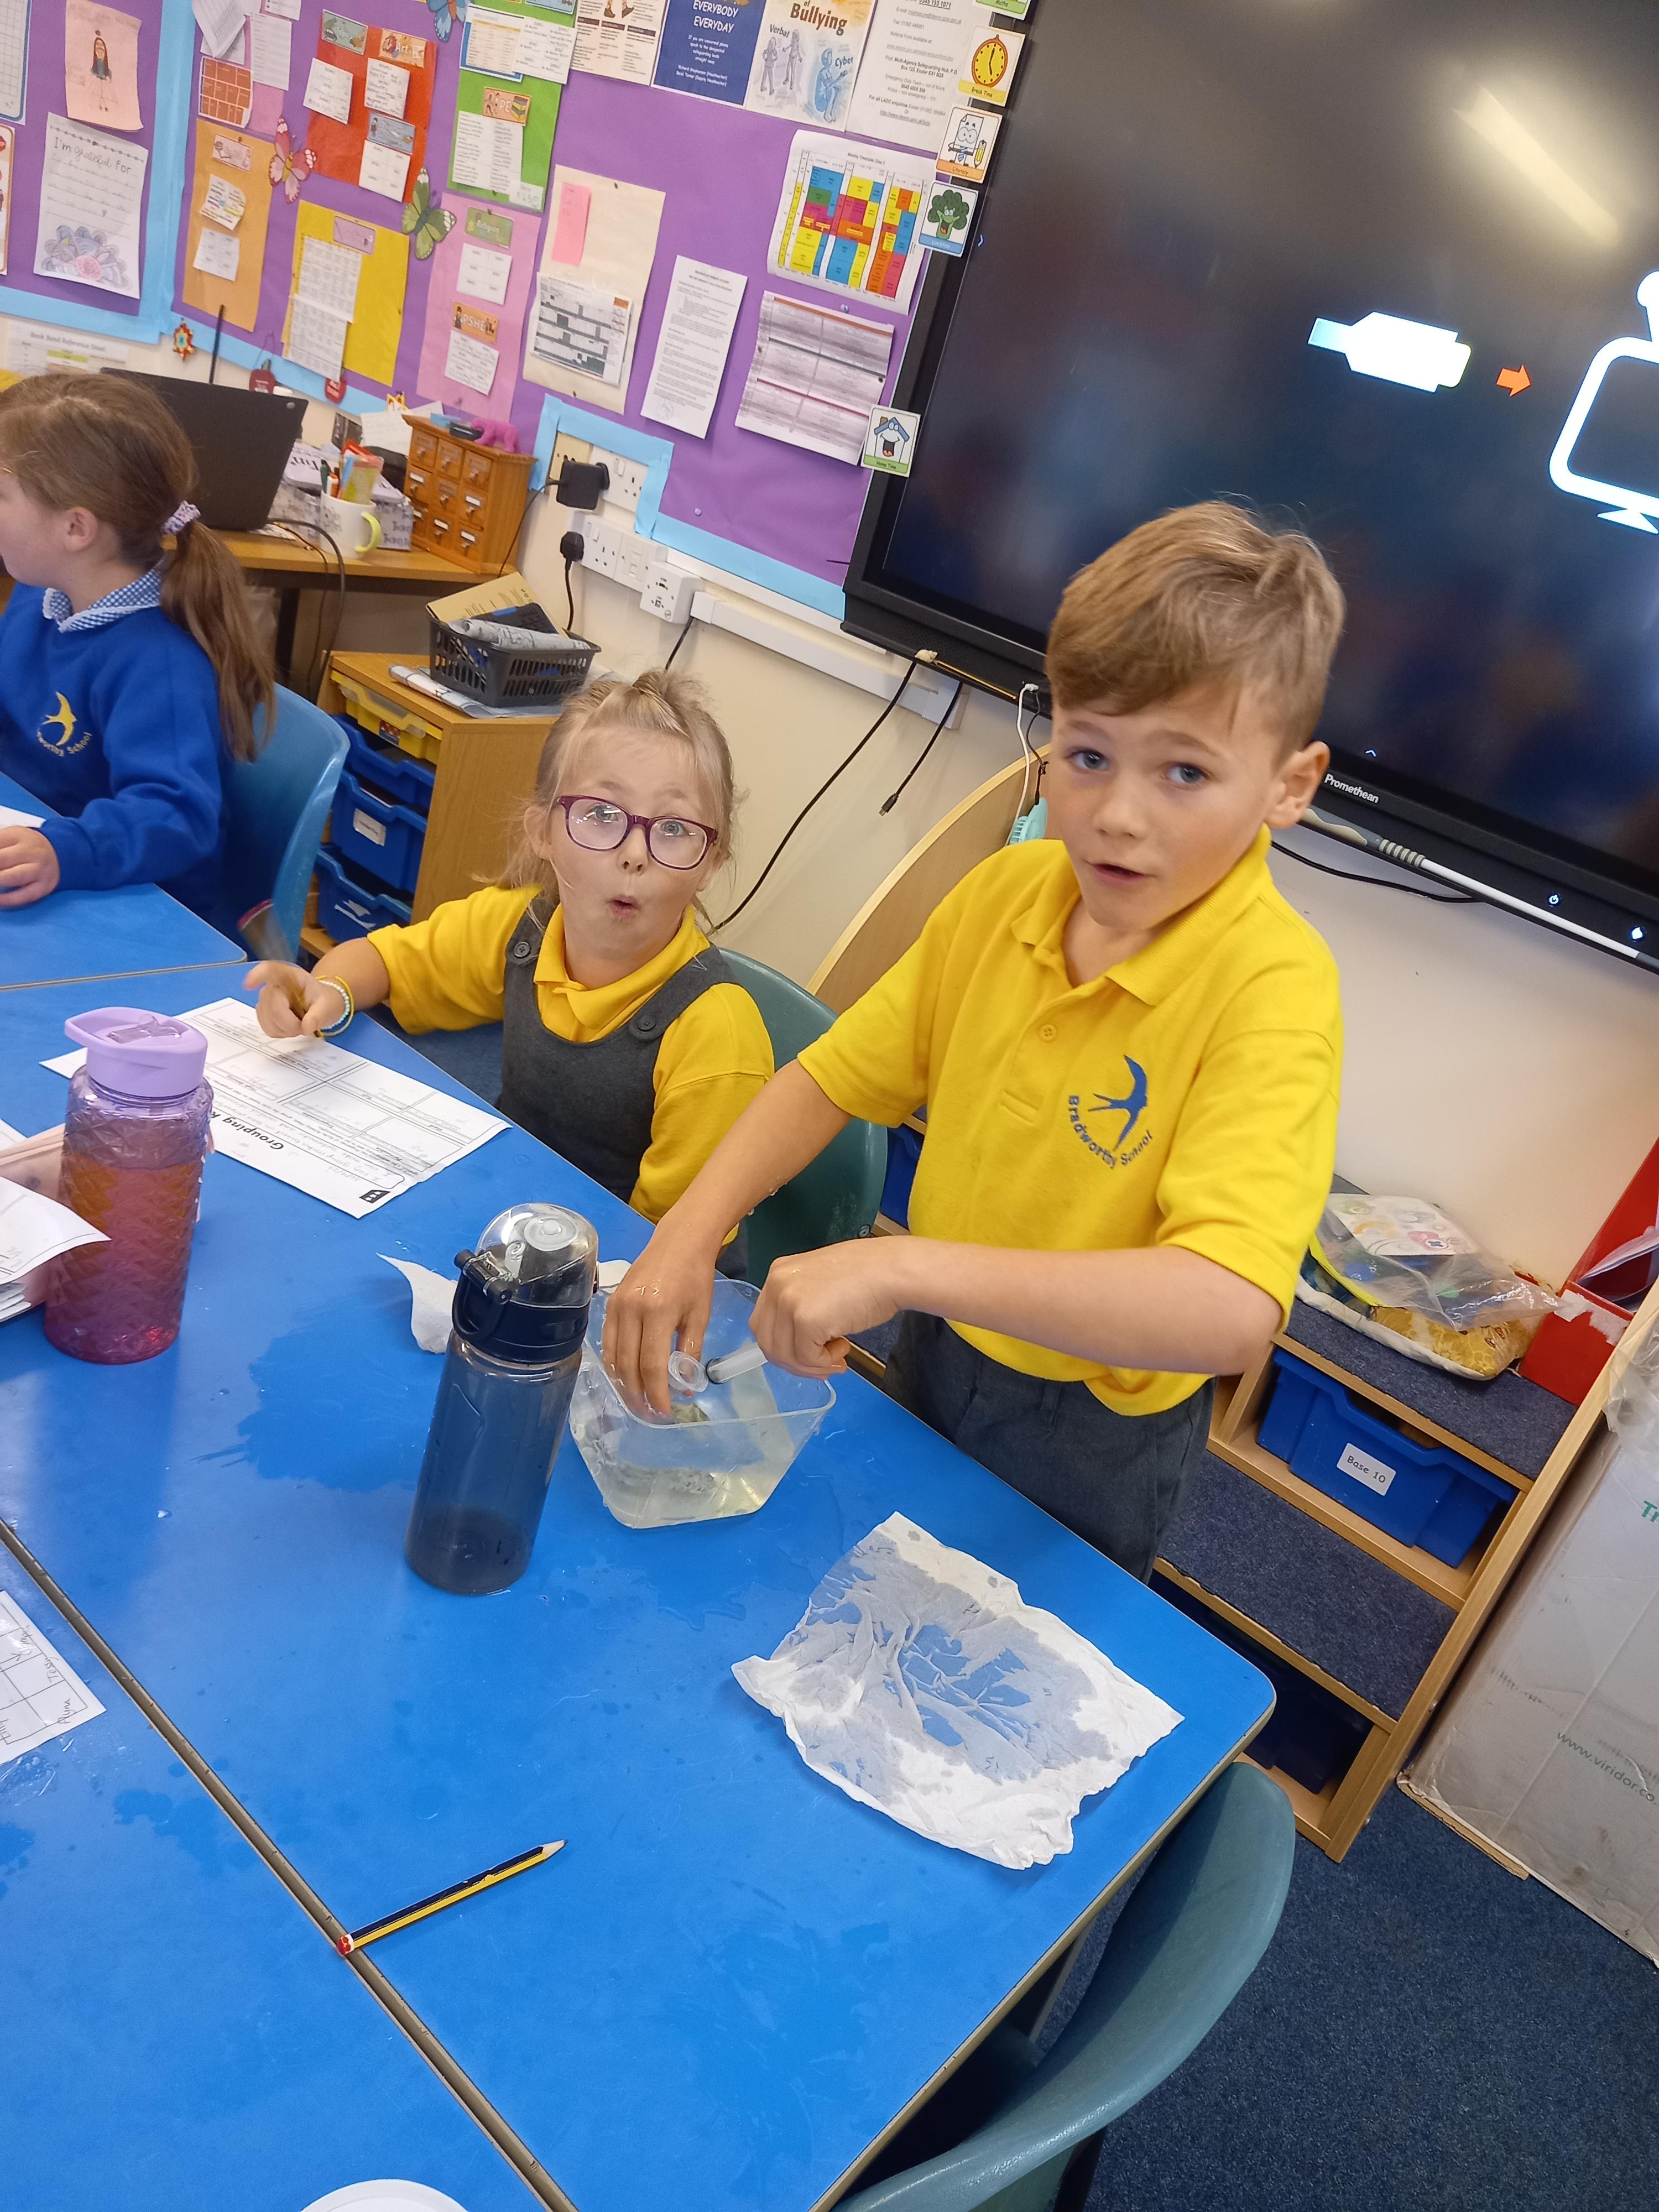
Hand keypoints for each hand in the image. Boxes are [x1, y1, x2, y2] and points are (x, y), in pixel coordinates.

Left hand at [0, 827, 59, 906]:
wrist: (60, 853)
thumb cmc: (27, 846)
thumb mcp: (9, 837)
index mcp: (17, 836)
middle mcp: (30, 851)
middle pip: (1, 859)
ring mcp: (39, 870)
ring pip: (13, 877)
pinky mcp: (44, 887)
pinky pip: (24, 895)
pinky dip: (7, 900)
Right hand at [244, 961, 348, 1037]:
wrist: (322, 1006)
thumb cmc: (324, 1001)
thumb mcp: (329, 1005)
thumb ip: (320, 1015)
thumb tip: (307, 1027)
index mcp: (291, 976)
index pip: (270, 970)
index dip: (257, 976)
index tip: (248, 985)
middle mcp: (274, 985)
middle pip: (272, 1007)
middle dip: (290, 1023)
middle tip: (306, 1025)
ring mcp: (266, 999)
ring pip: (267, 1020)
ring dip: (286, 1029)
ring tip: (299, 1024)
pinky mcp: (263, 1013)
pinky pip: (267, 1028)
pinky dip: (281, 1033)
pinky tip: (290, 1027)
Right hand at [602, 1214, 725, 1416]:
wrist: (678, 1241)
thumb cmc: (695, 1277)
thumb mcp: (700, 1315)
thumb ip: (691, 1351)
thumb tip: (686, 1386)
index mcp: (657, 1312)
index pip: (651, 1365)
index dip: (656, 1393)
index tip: (664, 1412)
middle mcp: (630, 1310)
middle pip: (627, 1365)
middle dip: (637, 1395)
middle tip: (649, 1414)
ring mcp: (616, 1305)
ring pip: (613, 1356)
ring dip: (623, 1384)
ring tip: (637, 1402)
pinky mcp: (610, 1303)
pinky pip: (607, 1341)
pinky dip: (615, 1363)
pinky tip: (625, 1377)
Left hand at [752, 1239, 905, 1378]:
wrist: (892, 1269)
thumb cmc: (868, 1276)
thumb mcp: (821, 1285)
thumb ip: (802, 1307)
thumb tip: (796, 1345)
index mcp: (779, 1274)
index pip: (764, 1323)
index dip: (785, 1347)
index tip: (809, 1355)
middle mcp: (777, 1285)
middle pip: (768, 1343)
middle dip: (795, 1362)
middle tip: (823, 1364)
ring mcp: (788, 1301)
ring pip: (785, 1355)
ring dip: (812, 1365)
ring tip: (839, 1356)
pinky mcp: (805, 1319)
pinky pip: (807, 1358)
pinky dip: (824, 1363)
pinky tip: (843, 1349)